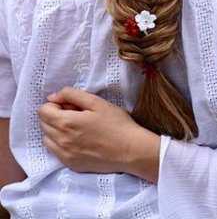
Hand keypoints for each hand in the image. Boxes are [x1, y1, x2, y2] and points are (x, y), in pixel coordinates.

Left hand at [38, 87, 159, 181]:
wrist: (130, 150)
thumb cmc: (116, 123)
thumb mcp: (97, 102)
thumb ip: (73, 95)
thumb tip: (53, 96)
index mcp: (67, 122)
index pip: (43, 110)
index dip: (55, 103)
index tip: (70, 104)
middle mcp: (61, 140)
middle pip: (43, 124)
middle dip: (55, 115)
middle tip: (76, 114)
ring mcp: (64, 155)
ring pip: (46, 138)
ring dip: (55, 130)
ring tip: (76, 127)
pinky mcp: (70, 164)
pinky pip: (55, 151)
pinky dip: (60, 143)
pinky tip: (78, 140)